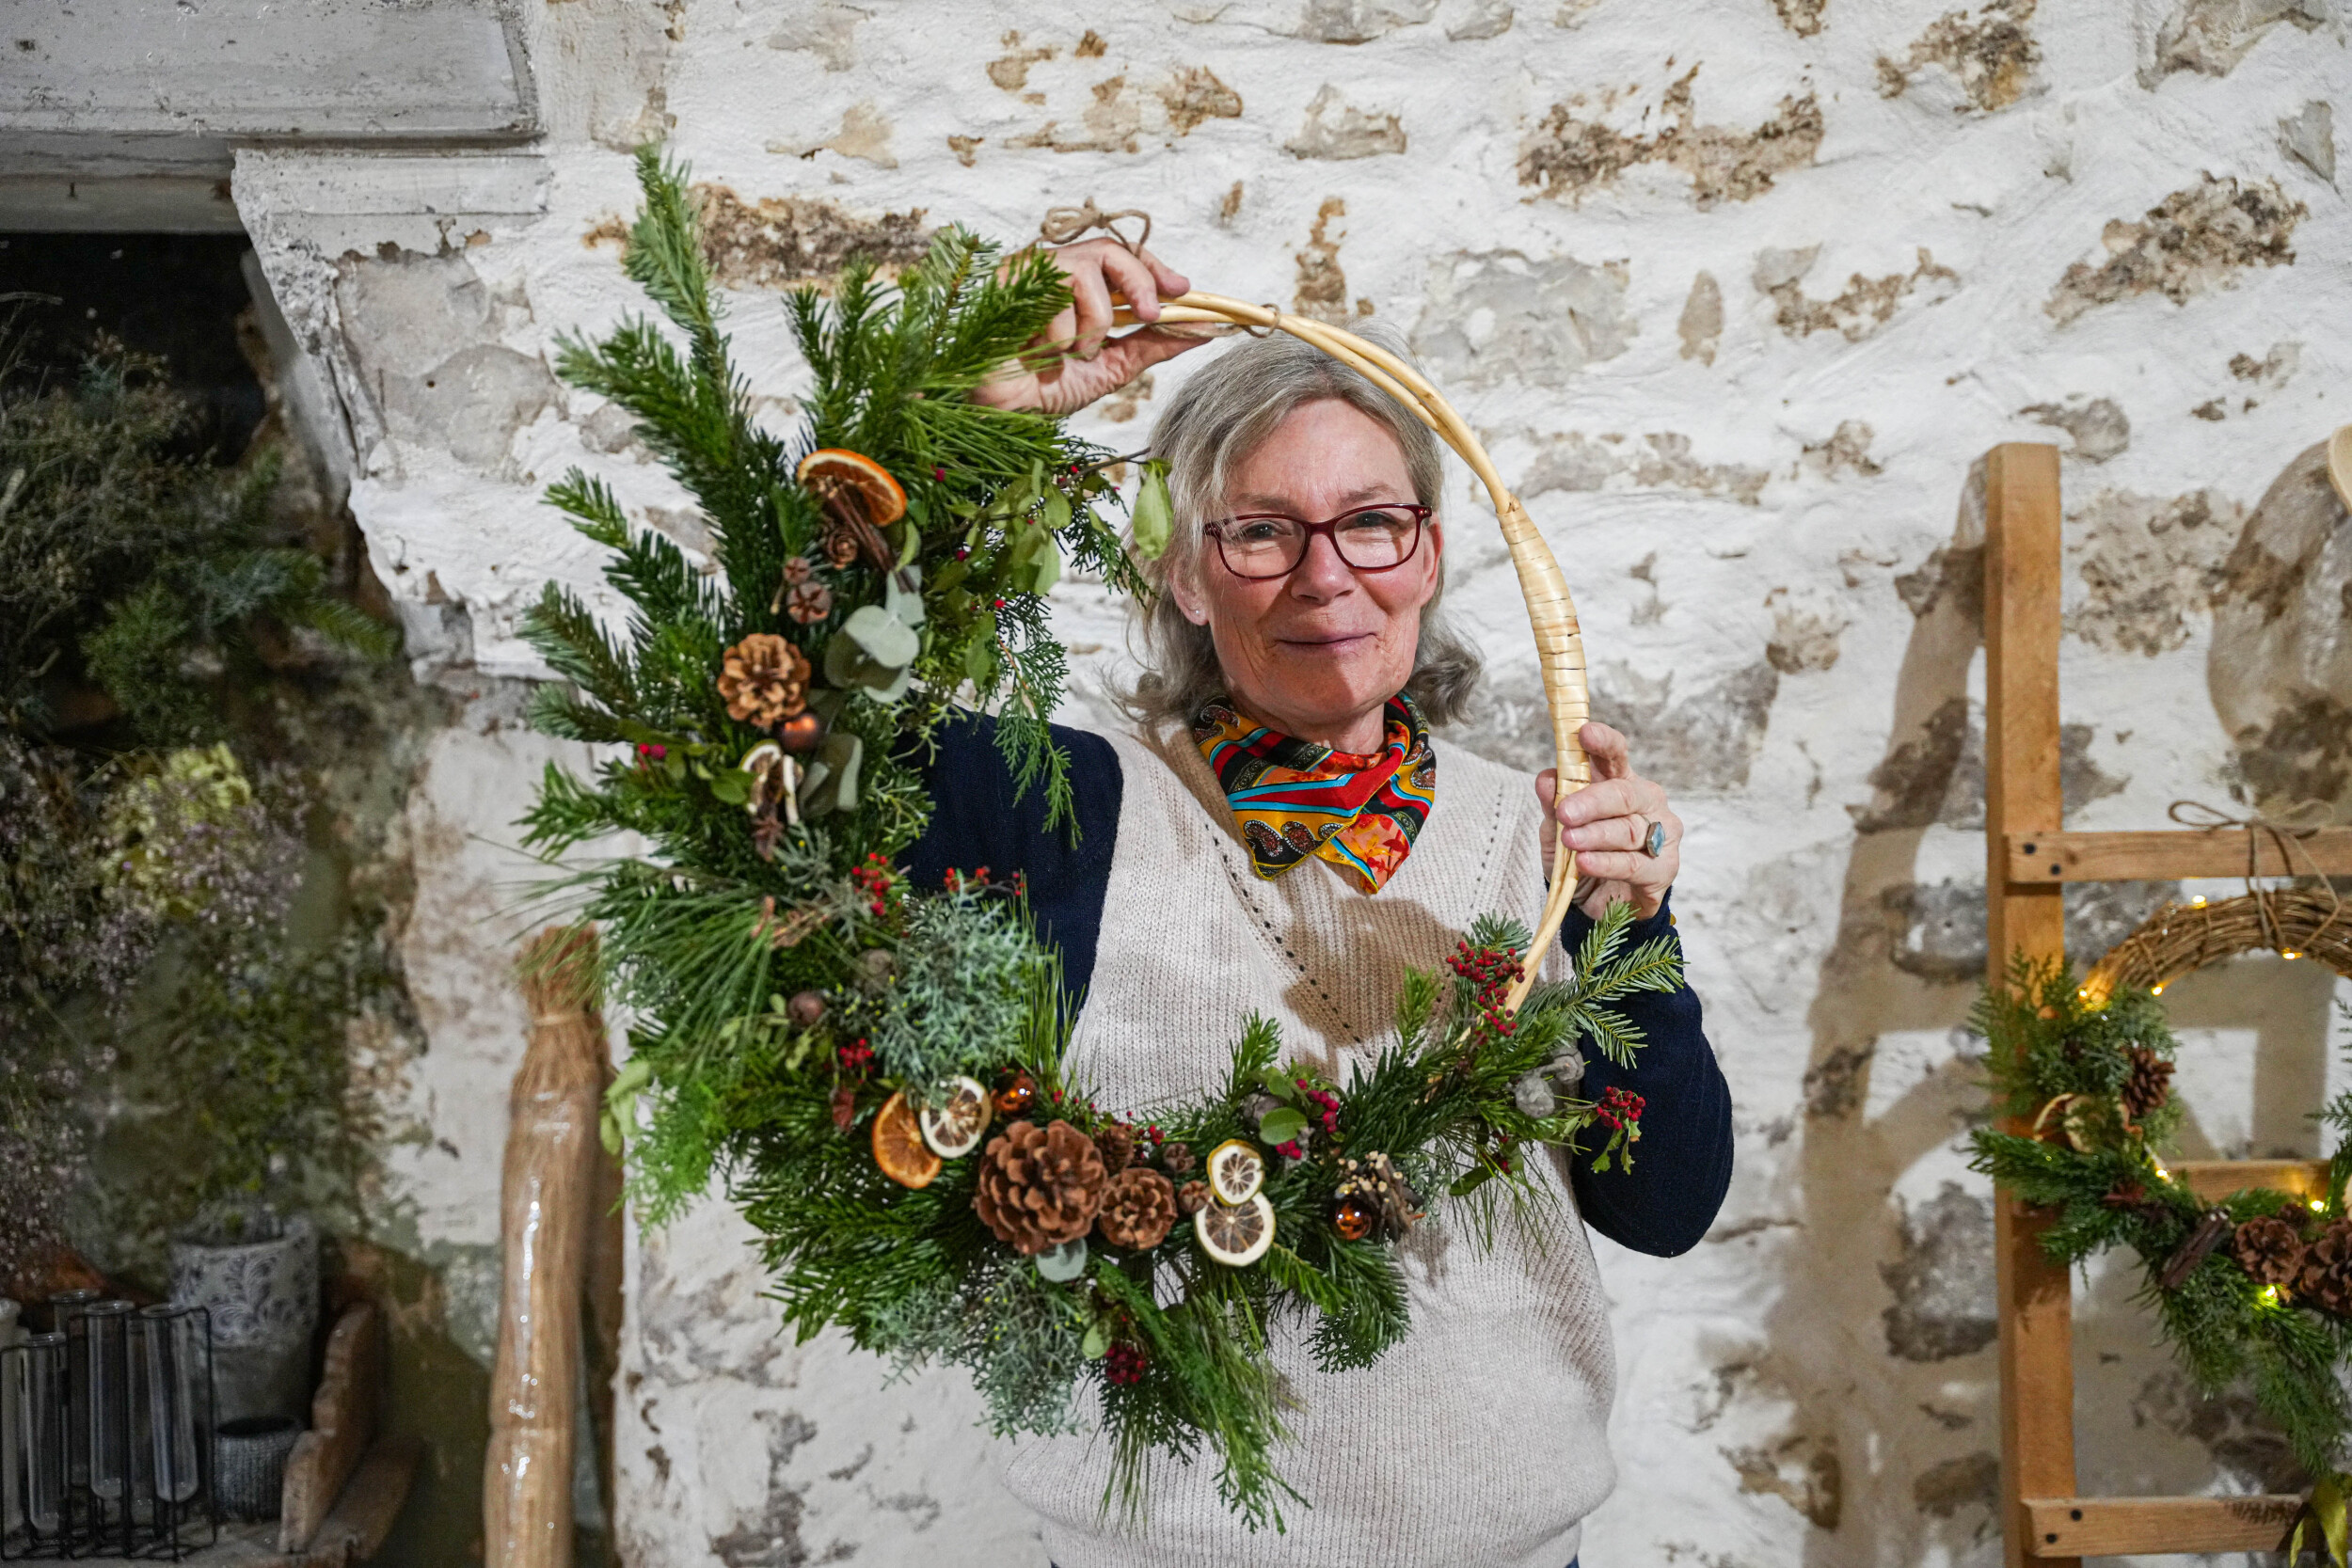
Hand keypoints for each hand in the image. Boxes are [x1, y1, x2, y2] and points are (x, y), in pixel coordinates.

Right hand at [970, 238, 1209, 417]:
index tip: (1183, 289)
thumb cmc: (1039, 389)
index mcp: (1078, 289)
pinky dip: (1057, 335)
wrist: (991, 412)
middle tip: (1150, 315)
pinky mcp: (1006, 279)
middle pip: (1109, 250)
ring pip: (1085, 274)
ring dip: (1089, 325)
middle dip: (1139, 282)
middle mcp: (1053, 273)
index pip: (1122, 258)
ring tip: (1068, 355)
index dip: (1154, 270)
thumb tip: (1202, 329)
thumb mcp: (1109, 369)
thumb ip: (1151, 346)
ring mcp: (1028, 273)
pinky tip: (1036, 352)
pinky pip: (1054, 295)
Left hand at [1535, 721, 1680, 922]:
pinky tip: (1585, 863)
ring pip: (1628, 830)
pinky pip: (1632, 864)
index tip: (1584, 733)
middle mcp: (1646, 802)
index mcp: (1620, 782)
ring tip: (1570, 841)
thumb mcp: (1556, 831)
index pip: (1616, 755)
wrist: (1599, 904)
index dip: (1602, 742)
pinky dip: (1606, 863)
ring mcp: (1660, 834)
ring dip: (1595, 835)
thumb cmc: (1581, 857)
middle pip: (1623, 793)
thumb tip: (1546, 778)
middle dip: (1592, 801)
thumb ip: (1553, 805)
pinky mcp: (1663, 868)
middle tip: (1565, 811)